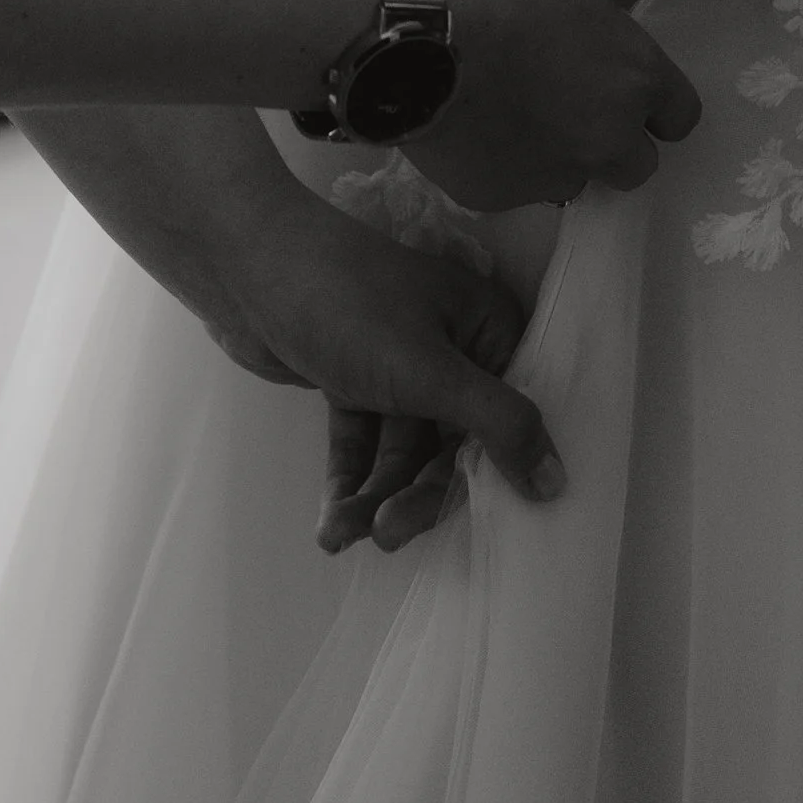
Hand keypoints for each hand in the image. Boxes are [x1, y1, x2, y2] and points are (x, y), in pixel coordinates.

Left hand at [209, 190, 560, 541]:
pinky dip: (349, 483)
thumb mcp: (430, 369)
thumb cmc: (349, 306)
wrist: (244, 267)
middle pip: (451, 445)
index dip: (494, 476)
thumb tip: (558, 483)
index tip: (476, 533)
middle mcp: (452, 350)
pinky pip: (363, 445)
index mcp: (487, 330)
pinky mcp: (354, 381)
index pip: (507, 419)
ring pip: (401, 454)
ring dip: (375, 498)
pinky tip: (330, 525)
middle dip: (417, 495)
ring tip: (341, 534)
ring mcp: (399, 367)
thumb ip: (498, 426)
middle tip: (387, 536)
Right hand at [409, 0, 700, 210]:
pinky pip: (507, 186)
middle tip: (565, 106)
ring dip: (550, 155)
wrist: (405, 28)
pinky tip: (463, 125)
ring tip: (503, 115)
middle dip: (608, 141)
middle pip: (635, 165)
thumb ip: (586, 14)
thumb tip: (577, 29)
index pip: (680, 114)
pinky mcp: (494, 197)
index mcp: (634, 74)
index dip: (655, 105)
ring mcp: (550, 173)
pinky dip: (494, 163)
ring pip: (568, 179)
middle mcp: (605, 136)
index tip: (627, 91)